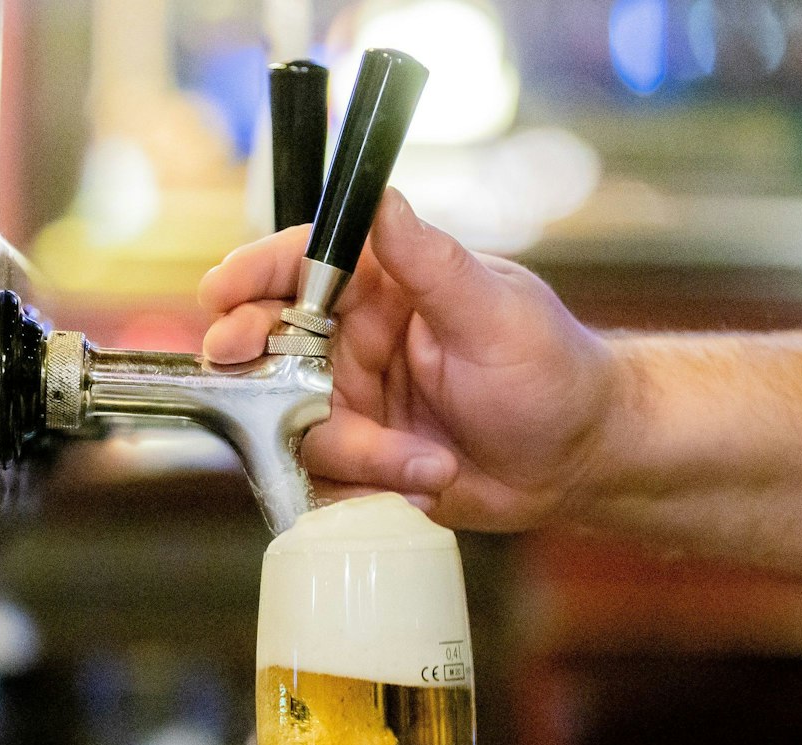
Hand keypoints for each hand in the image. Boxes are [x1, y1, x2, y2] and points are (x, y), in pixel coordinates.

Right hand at [200, 190, 621, 531]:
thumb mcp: (496, 312)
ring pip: (300, 426)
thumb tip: (382, 198)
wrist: (580, 460)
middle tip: (267, 387)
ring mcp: (355, 402)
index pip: (303, 263)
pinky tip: (426, 485)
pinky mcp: (362, 460)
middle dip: (260, 370)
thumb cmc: (554, 372)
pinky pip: (326, 479)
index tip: (221, 291)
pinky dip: (368, 490)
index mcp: (387, 286)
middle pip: (273, 346)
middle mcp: (358, 341)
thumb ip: (431, 260)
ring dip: (360, 454)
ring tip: (429, 466)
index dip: (254, 274)